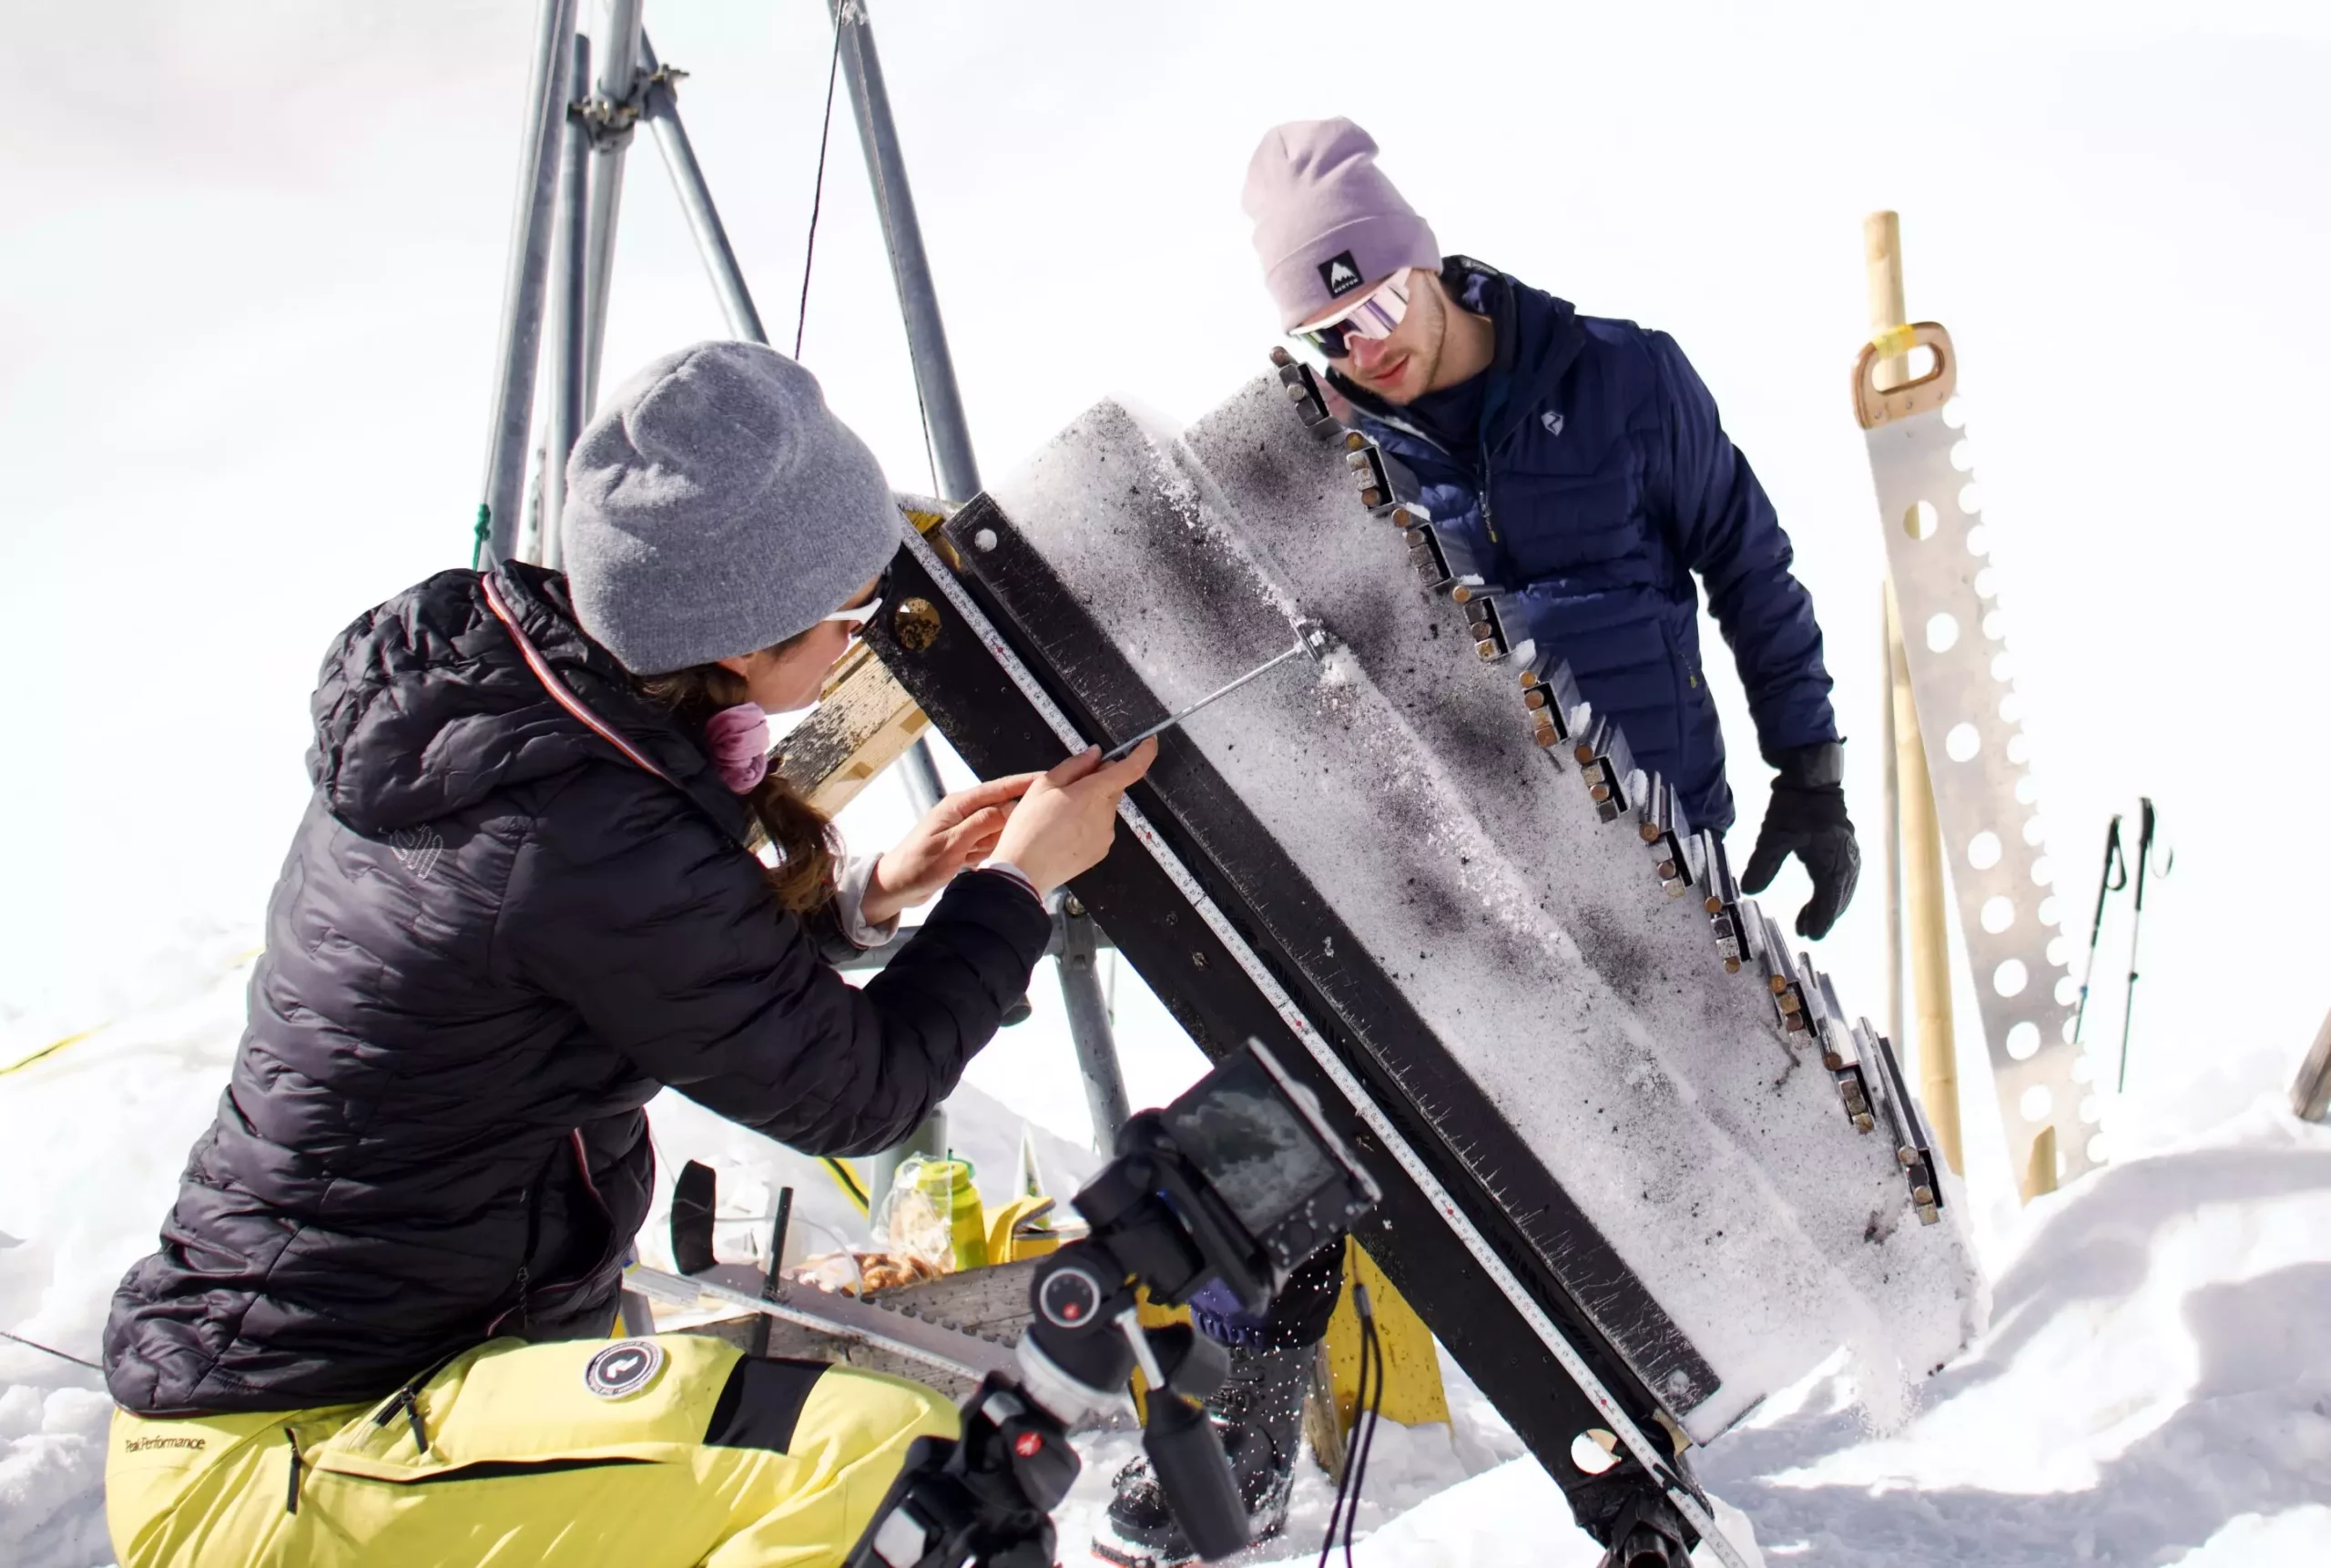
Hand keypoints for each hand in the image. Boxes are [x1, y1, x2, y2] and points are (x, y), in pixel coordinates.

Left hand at [863, 772, 1040, 925]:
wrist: (895, 886)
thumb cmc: (915, 865)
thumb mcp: (951, 845)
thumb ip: (980, 825)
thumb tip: (1008, 808)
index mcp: (958, 806)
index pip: (998, 789)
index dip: (1024, 783)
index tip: (1048, 779)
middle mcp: (963, 813)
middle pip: (1003, 806)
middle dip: (1023, 811)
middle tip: (1048, 814)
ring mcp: (965, 829)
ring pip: (999, 826)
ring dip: (1008, 834)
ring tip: (1023, 838)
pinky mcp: (965, 845)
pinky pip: (990, 842)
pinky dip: (995, 849)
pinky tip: (995, 856)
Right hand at [989, 740, 1158, 897]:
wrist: (1023, 872)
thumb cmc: (1029, 829)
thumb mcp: (1043, 785)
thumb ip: (1074, 765)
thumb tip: (1094, 754)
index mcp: (1093, 793)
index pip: (1131, 768)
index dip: (1144, 753)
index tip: (1149, 744)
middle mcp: (1105, 814)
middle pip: (1113, 787)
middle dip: (1096, 782)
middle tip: (1067, 789)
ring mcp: (1105, 834)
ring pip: (1105, 808)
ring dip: (1089, 805)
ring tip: (1059, 817)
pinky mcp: (1101, 850)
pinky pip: (1100, 828)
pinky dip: (1087, 825)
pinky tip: (1064, 832)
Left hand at [1740, 742, 1860, 940]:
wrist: (1813, 777)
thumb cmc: (1793, 806)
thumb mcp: (1772, 835)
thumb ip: (1762, 864)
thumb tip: (1749, 891)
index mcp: (1832, 861)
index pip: (1829, 899)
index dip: (1820, 920)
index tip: (1810, 937)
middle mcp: (1847, 860)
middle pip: (1839, 897)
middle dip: (1824, 915)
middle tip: (1806, 931)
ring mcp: (1850, 852)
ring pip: (1843, 887)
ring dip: (1828, 904)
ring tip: (1809, 919)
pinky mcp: (1846, 845)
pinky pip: (1844, 876)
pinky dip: (1833, 889)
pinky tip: (1819, 894)